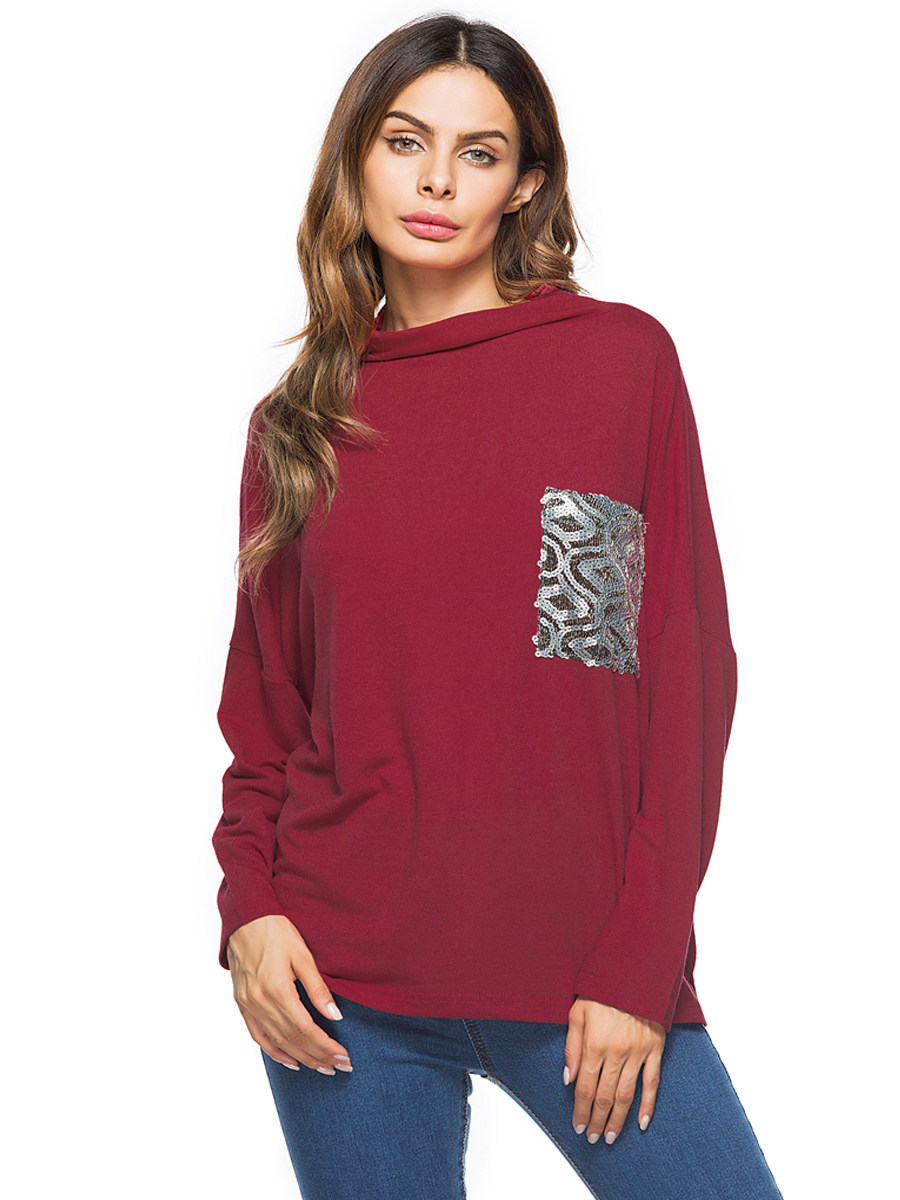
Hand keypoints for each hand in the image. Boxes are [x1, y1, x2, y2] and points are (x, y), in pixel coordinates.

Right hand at [226, 914, 352, 1075]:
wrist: (245, 918)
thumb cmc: (277, 931)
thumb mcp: (302, 955)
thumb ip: (317, 988)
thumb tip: (335, 1016)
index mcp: (277, 989)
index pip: (306, 1029)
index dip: (326, 1046)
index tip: (344, 1056)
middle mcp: (260, 1002)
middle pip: (293, 1039)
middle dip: (318, 1056)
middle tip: (340, 1067)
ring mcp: (248, 1004)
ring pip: (276, 1041)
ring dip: (300, 1058)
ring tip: (321, 1068)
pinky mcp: (241, 1003)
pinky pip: (257, 1035)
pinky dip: (273, 1051)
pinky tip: (289, 1060)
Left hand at [564, 996, 664, 1143]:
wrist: (633, 972)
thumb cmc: (601, 990)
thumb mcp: (577, 1013)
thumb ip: (571, 1047)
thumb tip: (568, 1080)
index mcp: (595, 1044)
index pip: (586, 1088)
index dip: (581, 1110)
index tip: (578, 1126)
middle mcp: (617, 1053)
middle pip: (605, 1096)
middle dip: (598, 1120)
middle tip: (593, 1138)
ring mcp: (638, 1053)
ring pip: (627, 1095)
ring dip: (618, 1120)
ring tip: (612, 1137)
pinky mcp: (655, 1050)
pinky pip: (652, 1083)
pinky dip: (648, 1105)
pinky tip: (642, 1123)